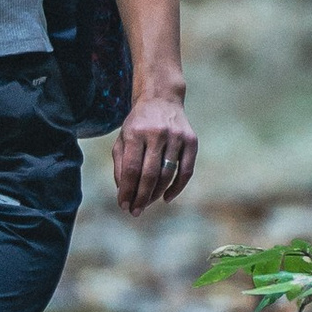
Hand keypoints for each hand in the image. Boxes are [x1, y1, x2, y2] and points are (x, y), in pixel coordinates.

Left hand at [113, 91, 198, 218]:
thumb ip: (120, 164)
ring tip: (146, 204)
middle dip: (141, 197)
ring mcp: (176, 137)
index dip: (127, 190)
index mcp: (136, 133)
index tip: (123, 205)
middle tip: (135, 212)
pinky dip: (177, 187)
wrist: (161, 99)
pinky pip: (186, 171)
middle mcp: (157, 134)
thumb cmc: (138, 124)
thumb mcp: (123, 139)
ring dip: (156, 194)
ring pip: (167, 175)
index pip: (131, 169)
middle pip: (149, 174)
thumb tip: (123, 192)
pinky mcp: (191, 140)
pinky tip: (166, 198)